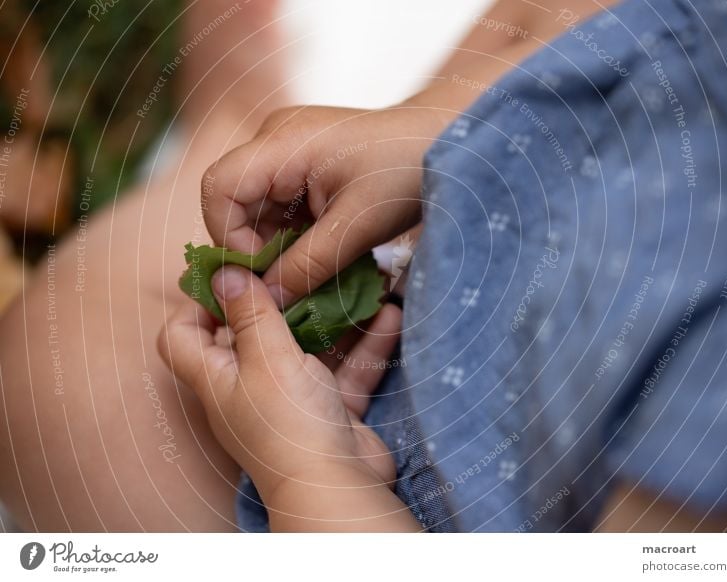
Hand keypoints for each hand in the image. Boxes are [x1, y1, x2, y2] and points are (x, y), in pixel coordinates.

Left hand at [158, 265, 401, 505]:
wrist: (337, 489)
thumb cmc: (289, 424)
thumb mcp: (266, 359)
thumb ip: (249, 313)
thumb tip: (222, 271)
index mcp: (216, 378)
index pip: (181, 336)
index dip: (196, 303)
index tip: (229, 274)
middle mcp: (248, 388)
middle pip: (251, 334)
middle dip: (279, 299)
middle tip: (302, 265)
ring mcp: (291, 400)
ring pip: (307, 349)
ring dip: (332, 318)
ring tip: (357, 283)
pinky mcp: (329, 410)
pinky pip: (345, 371)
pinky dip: (366, 347)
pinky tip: (391, 316)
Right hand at [201, 104, 451, 306]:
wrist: (446, 139)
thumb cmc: (406, 172)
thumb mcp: (356, 227)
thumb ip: (306, 266)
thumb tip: (267, 303)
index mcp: (280, 142)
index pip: (218, 189)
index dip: (228, 237)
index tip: (266, 273)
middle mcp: (275, 140)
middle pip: (235, 202)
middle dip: (256, 248)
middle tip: (289, 283)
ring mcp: (289, 150)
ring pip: (258, 210)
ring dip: (278, 246)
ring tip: (312, 272)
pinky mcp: (305, 164)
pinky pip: (282, 206)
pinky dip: (295, 236)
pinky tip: (322, 254)